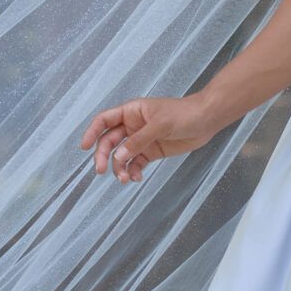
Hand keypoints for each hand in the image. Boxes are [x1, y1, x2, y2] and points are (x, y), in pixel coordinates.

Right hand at [80, 95, 214, 183]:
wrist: (207, 120)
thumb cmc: (184, 113)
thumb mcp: (160, 125)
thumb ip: (139, 140)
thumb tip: (119, 155)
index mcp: (131, 111)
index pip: (104, 120)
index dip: (92, 132)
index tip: (83, 146)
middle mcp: (133, 125)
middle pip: (109, 141)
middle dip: (104, 156)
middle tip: (101, 170)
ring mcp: (141, 139)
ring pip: (121, 155)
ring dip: (119, 168)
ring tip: (125, 179)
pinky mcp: (151, 151)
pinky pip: (136, 163)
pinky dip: (133, 171)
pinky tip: (137, 178)